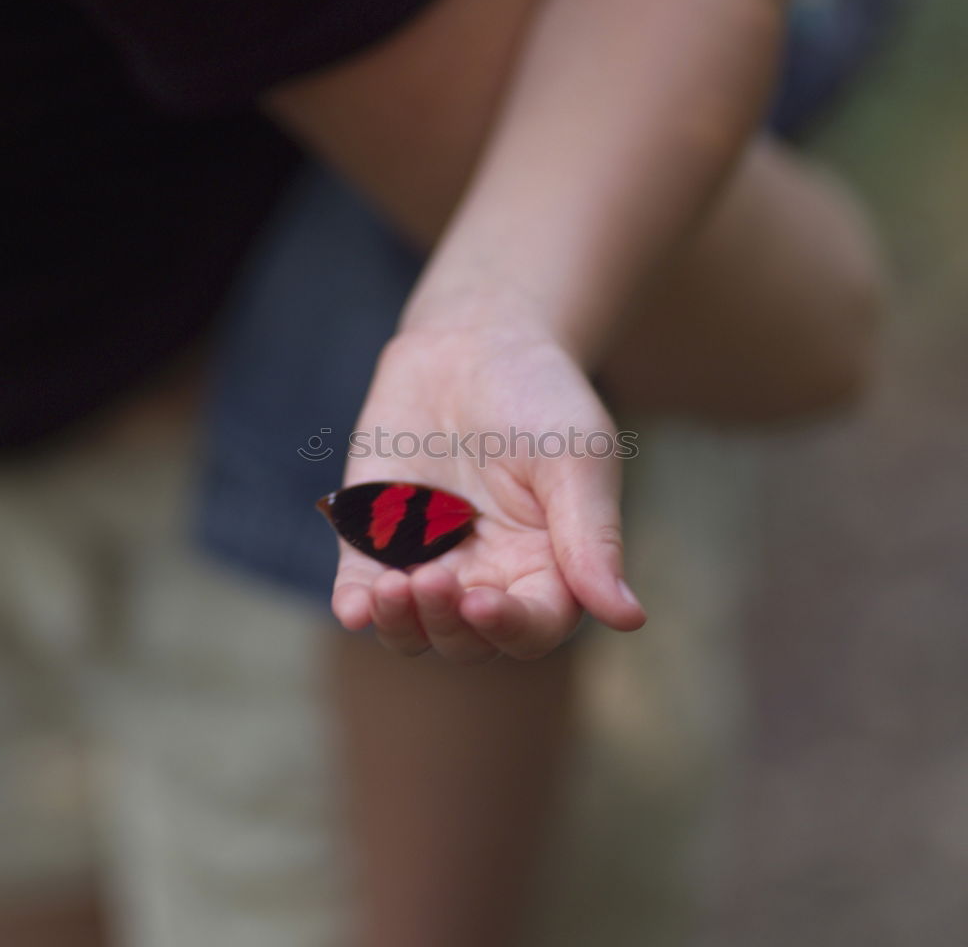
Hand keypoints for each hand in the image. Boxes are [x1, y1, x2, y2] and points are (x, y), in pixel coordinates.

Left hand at [330, 326, 644, 662]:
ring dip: (400, 625)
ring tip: (392, 588)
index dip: (508, 628)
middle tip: (433, 581)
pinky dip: (356, 607)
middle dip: (446, 624)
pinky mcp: (376, 539)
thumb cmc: (539, 398)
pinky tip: (353, 606)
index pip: (532, 626)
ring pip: (413, 629)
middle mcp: (487, 576)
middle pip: (466, 640)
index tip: (481, 603)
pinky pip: (360, 591)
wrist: (471, 344)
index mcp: (546, 566)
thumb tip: (630, 619)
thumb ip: (593, 539)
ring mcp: (429, 560)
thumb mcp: (576, 459)